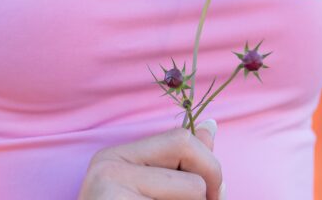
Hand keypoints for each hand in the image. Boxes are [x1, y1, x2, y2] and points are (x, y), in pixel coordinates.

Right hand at [77, 120, 224, 198]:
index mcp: (114, 157)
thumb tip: (211, 127)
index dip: (207, 165)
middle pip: (190, 161)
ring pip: (193, 192)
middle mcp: (109, 168)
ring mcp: (111, 194)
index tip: (212, 195)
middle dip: (206, 191)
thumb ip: (180, 164)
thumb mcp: (150, 192)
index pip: (181, 139)